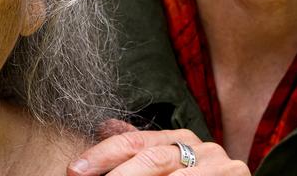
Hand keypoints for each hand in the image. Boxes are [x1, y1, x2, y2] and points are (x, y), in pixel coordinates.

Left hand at [67, 122, 248, 175]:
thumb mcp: (166, 166)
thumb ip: (141, 150)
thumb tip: (104, 125)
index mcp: (181, 139)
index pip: (135, 141)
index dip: (103, 155)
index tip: (75, 170)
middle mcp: (203, 148)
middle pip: (153, 158)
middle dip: (119, 174)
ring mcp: (222, 167)